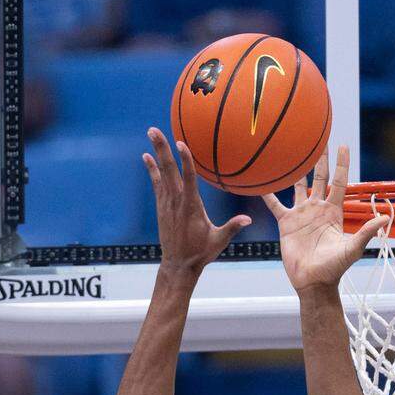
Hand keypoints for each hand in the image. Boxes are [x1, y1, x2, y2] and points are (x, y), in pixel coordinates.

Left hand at [142, 127, 250, 274]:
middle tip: (153, 129)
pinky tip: (147, 157)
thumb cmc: (201, 253)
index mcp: (191, 207)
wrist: (178, 265)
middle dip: (162, 148)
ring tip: (151, 133)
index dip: (185, 161)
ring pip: (161, 173)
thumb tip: (248, 220)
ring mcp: (167, 203)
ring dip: (156, 153)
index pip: (188, 178)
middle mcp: (176, 201)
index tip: (181, 143)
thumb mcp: (219, 240)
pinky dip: (152, 169)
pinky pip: (156, 183)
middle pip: (169, 169)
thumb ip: (232, 227)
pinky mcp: (162, 207)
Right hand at [265, 145, 388, 292]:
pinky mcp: (286, 223)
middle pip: (319, 178)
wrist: (313, 282)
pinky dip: (268, 193)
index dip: (342, 164)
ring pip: (298, 186)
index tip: (342, 145)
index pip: (340, 182)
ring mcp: (302, 214)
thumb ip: (367, 231)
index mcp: (334, 211)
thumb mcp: (353, 248)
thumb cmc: (334, 268)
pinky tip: (262, 180)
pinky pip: (276, 204)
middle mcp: (318, 209)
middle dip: (319, 159)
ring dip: (296, 170)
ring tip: (292, 151)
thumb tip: (385, 217)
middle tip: (317, 137)